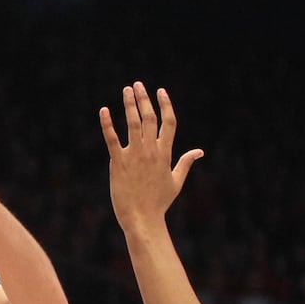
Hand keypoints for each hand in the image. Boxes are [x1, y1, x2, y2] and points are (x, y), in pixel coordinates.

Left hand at [99, 82, 202, 230]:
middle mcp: (151, 151)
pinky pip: (112, 139)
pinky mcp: (118, 163)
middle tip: (138, 84)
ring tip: (126, 90)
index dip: (165, 104)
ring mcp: (134, 156)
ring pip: (132, 124)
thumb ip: (186, 163)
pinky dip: (107, 123)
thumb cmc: (159, 202)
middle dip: (144, 99)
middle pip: (149, 118)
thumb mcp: (176, 181)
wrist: (143, 219)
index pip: (168, 122)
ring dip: (129, 104)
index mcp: (165, 153)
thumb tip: (199, 151)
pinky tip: (104, 110)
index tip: (160, 91)